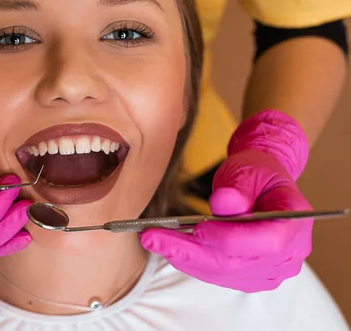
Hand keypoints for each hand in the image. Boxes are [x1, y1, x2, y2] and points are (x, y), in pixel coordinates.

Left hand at [140, 110, 312, 291]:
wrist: (260, 183)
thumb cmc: (257, 173)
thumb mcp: (249, 168)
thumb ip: (238, 186)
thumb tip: (223, 204)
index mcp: (294, 226)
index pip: (265, 242)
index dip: (229, 238)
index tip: (195, 228)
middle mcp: (287, 256)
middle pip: (235, 263)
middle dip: (188, 251)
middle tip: (151, 237)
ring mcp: (268, 271)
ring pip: (221, 273)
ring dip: (183, 257)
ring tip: (152, 240)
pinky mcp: (249, 276)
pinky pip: (217, 275)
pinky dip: (190, 261)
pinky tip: (167, 247)